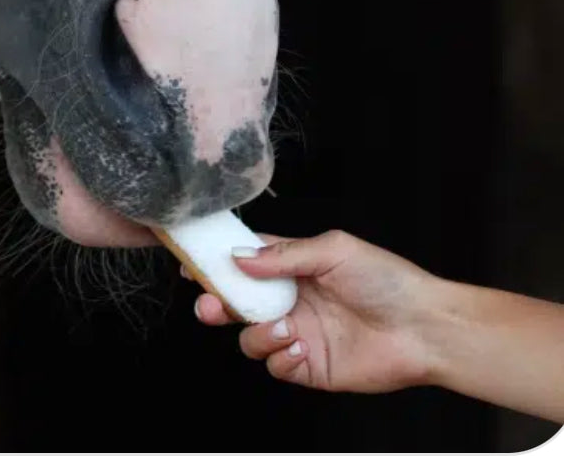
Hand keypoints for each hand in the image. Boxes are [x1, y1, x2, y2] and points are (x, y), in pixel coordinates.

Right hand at [189, 230, 444, 393]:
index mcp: (294, 267)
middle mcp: (291, 300)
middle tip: (210, 305)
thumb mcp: (334, 250)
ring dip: (257, 334)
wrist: (425, 330)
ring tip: (286, 329)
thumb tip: (239, 258)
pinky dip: (281, 358)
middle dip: (216, 303)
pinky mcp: (309, 367)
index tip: (192, 262)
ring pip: (250, 337)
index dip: (218, 261)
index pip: (246, 261)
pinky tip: (302, 348)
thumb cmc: (388, 280)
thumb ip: (283, 255)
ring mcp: (298, 334)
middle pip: (237, 302)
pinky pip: (276, 366)